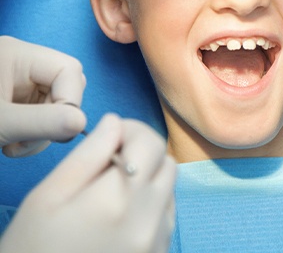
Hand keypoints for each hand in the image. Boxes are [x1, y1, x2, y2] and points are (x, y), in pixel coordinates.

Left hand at [0, 36, 85, 156]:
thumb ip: (42, 122)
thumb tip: (82, 123)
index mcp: (18, 54)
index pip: (68, 69)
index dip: (71, 100)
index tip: (61, 130)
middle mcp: (23, 62)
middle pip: (66, 84)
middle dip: (56, 115)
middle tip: (33, 138)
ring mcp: (20, 79)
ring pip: (56, 102)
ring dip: (44, 129)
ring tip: (14, 144)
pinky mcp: (16, 96)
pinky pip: (43, 112)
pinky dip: (34, 132)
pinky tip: (12, 141)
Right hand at [0, 115, 175, 252]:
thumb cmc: (33, 249)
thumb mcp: (48, 196)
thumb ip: (88, 153)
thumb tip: (114, 122)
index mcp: (119, 200)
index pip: (151, 143)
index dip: (131, 130)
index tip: (109, 137)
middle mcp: (149, 221)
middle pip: (166, 163)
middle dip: (142, 151)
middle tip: (110, 161)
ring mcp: (158, 243)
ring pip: (170, 188)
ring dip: (149, 177)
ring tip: (114, 189)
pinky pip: (167, 215)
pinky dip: (152, 203)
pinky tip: (123, 213)